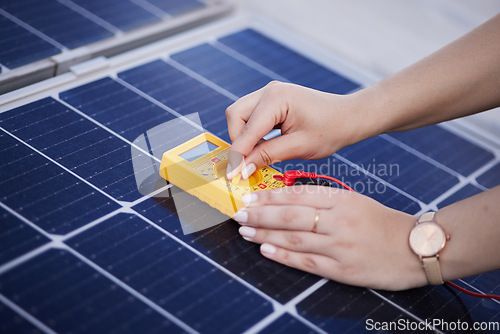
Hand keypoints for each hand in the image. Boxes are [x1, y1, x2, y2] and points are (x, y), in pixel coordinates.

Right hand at [225, 81, 366, 178]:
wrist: (349, 117)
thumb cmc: (330, 129)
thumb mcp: (298, 147)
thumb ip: (266, 156)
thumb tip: (242, 170)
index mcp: (276, 98)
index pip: (247, 130)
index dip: (238, 155)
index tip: (232, 176)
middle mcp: (269, 91)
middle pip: (235, 116)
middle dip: (237, 141)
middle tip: (247, 163)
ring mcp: (269, 93)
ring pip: (239, 115)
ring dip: (243, 137)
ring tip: (258, 156)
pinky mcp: (271, 99)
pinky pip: (250, 115)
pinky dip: (251, 132)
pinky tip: (264, 146)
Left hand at [233, 185, 426, 290]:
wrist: (416, 248)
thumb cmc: (381, 222)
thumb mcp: (355, 201)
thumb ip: (324, 200)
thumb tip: (286, 199)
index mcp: (342, 200)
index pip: (298, 195)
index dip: (270, 197)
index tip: (249, 197)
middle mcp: (339, 221)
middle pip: (291, 216)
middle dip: (260, 215)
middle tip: (239, 213)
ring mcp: (340, 246)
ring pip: (294, 239)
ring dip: (265, 235)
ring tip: (245, 231)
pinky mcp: (342, 270)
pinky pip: (306, 262)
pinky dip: (283, 256)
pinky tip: (265, 250)